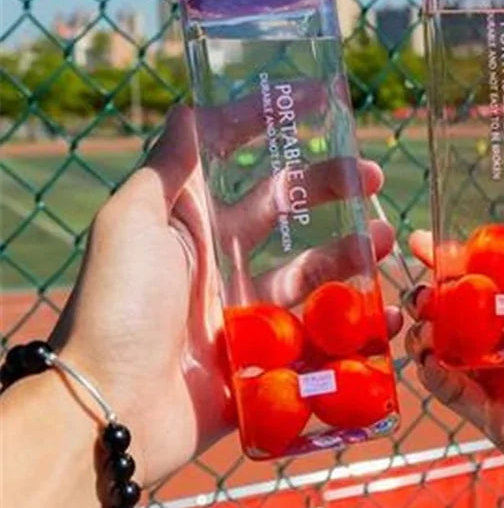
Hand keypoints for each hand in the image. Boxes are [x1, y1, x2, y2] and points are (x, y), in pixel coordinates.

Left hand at [50, 104, 401, 486]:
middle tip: (372, 176)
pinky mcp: (264, 352)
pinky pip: (319, 331)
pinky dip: (356, 324)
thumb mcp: (132, 221)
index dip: (272, 121)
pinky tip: (387, 313)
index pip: (236, 153)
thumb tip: (188, 107)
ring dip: (351, 250)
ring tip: (384, 238)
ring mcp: (243, 305)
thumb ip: (166, 165)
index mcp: (190, 216)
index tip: (320, 99)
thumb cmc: (118, 306)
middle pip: (285, 205)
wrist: (112, 409)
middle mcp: (219, 254)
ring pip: (310, 267)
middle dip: (330, 185)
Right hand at [405, 222, 503, 507]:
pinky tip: (432, 359)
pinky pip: (455, 395)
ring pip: (448, 348)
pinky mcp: (497, 418)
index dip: (462, 259)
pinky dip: (435, 376)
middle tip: (423, 282)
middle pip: (462, 312)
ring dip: (427, 329)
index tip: (431, 239)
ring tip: (425, 317)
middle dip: (433, 291)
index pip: (495, 281)